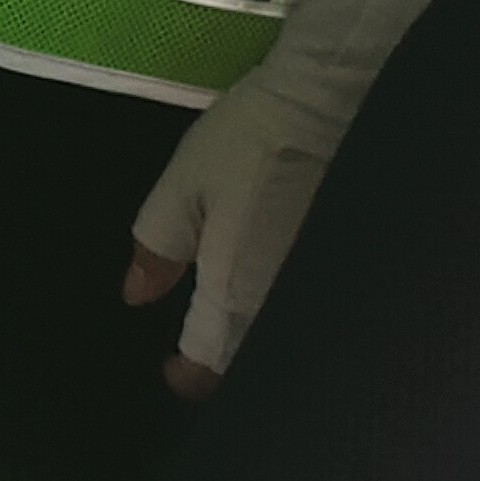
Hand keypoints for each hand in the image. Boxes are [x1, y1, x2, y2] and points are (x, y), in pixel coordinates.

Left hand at [123, 63, 338, 390]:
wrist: (329, 105)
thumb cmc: (248, 144)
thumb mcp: (183, 187)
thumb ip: (158, 245)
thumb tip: (136, 297)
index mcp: (237, 294)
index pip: (210, 364)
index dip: (187, 375)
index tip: (173, 370)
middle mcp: (282, 307)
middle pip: (251, 363)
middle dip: (226, 366)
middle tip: (202, 351)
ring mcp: (318, 291)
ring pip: (282, 343)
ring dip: (257, 345)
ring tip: (233, 328)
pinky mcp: (343, 270)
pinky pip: (306, 312)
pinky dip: (286, 317)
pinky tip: (274, 294)